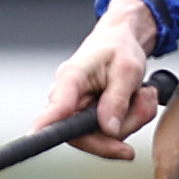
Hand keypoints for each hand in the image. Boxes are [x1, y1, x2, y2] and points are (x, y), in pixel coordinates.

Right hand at [47, 0, 161, 157]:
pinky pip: (108, 134)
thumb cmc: (118, 47)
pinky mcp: (87, 118)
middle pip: (84, 134)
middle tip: (142, 103)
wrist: (121, 42)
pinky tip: (136, 100)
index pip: (56, 106)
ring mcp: (77, 110)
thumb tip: (109, 129)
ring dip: (131, 120)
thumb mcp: (127, 70)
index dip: (46, 124)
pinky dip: (131, 120)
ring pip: (102, 136)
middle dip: (120, 128)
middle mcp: (67, 98)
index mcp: (71, 78)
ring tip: (141, 94)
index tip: (36, 136)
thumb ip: (117, 100)